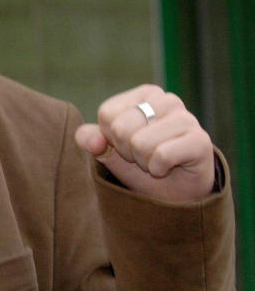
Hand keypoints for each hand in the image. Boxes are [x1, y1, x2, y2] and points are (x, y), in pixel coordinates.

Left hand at [74, 84, 214, 201]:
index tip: (128, 146)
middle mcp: (167, 100)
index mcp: (144, 95)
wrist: (178, 195)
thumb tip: (90, 140)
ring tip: (157, 161)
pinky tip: (169, 167)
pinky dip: (158, 169)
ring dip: (144, 161)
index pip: (106, 114)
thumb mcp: (110, 153)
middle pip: (121, 129)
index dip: (111, 138)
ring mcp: (187, 118)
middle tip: (144, 156)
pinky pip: (161, 156)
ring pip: (140, 143)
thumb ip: (93, 141)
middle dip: (127, 151)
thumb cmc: (143, 167)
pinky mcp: (201, 140)